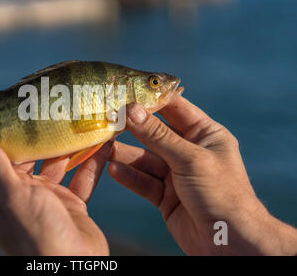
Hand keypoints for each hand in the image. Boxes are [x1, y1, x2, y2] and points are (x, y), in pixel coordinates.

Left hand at [0, 101, 110, 254]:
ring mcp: (44, 197)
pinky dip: (90, 161)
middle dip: (20, 130)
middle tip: (24, 100)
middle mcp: (16, 193)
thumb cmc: (36, 234)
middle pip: (15, 154)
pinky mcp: (69, 202)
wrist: (74, 266)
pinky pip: (80, 175)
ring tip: (67, 115)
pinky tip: (101, 142)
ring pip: (50, 162)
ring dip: (60, 142)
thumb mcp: (9, 196)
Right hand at [108, 96, 296, 254]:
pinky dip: (129, 176)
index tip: (126, 92)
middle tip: (108, 118)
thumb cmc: (221, 192)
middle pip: (155, 134)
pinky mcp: (165, 195)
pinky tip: (113, 169)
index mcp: (205, 134)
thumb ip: (158, 136)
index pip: (175, 109)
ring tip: (103, 146)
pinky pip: (143, 181)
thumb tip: (131, 110)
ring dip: (125, 154)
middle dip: (133, 127)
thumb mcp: (190, 158)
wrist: (230, 241)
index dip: (152, 100)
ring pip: (145, 158)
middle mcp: (189, 151)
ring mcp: (176, 174)